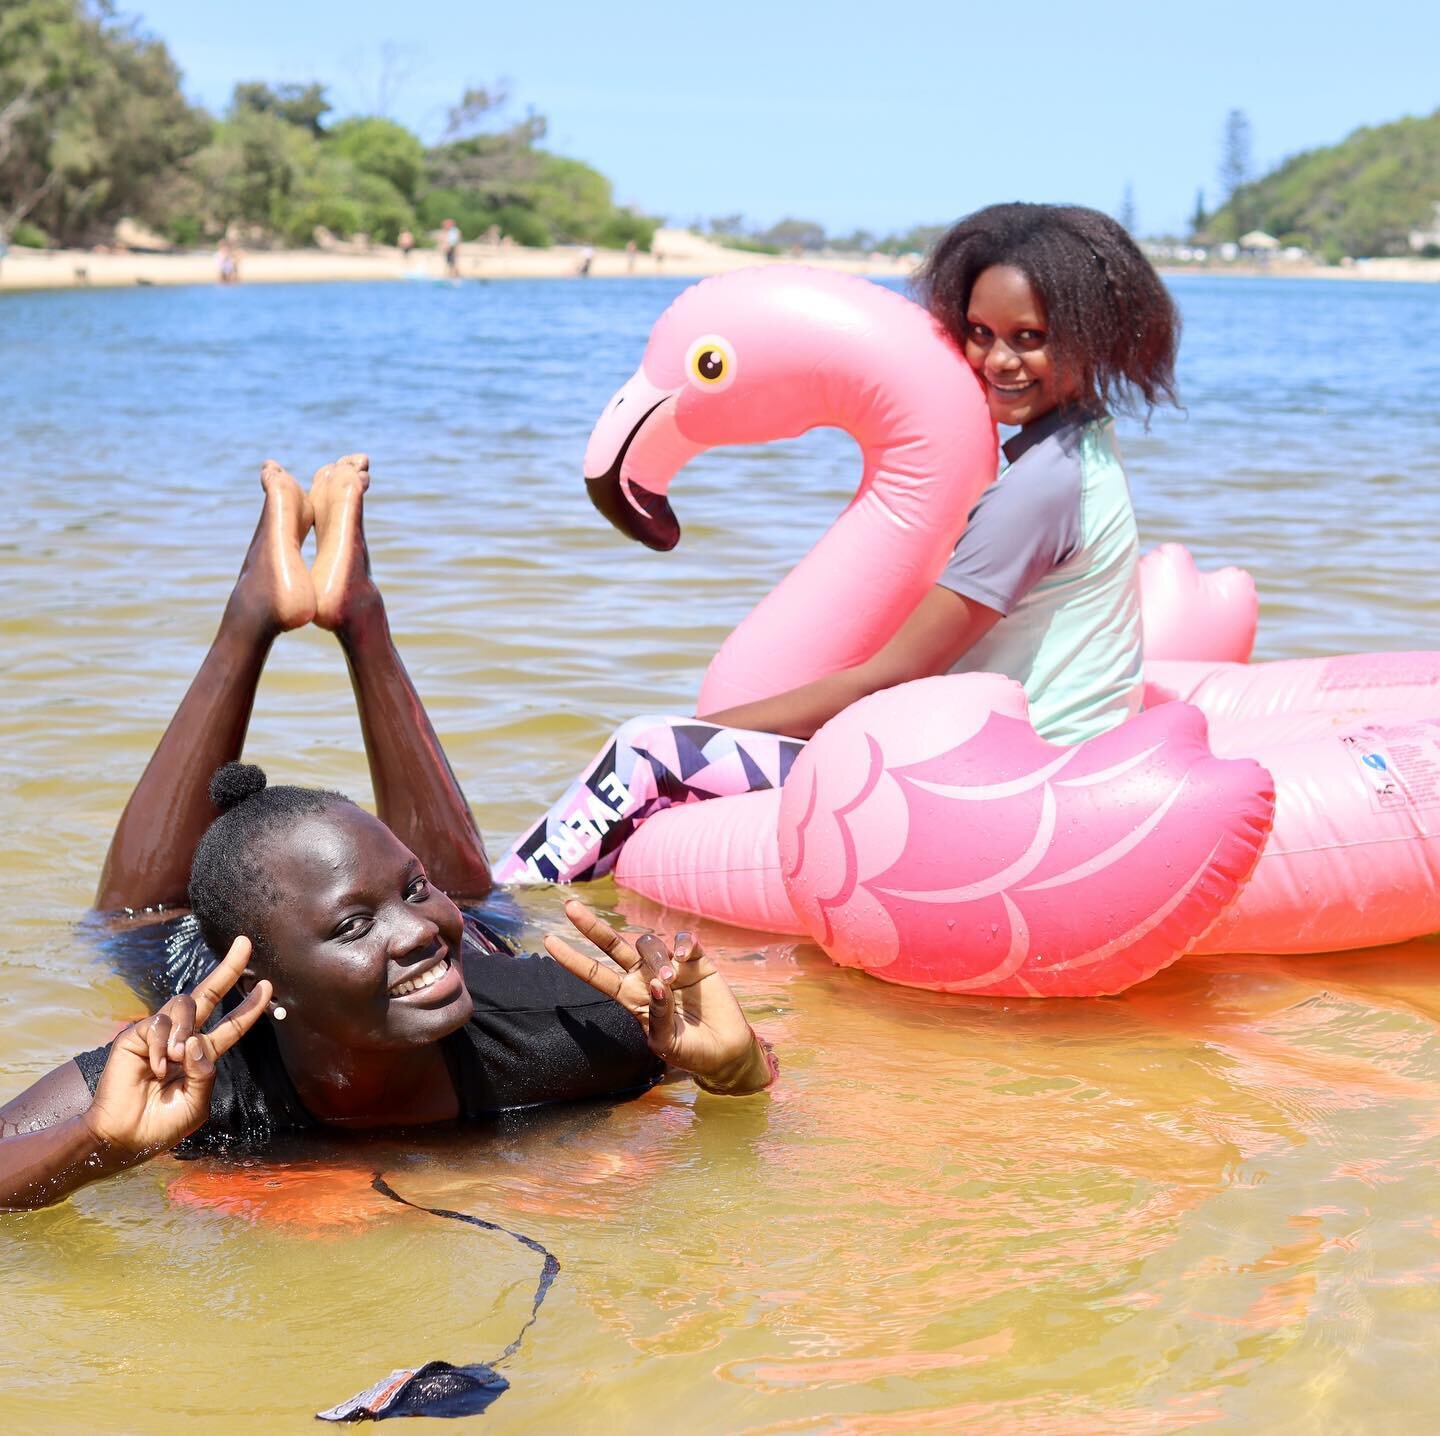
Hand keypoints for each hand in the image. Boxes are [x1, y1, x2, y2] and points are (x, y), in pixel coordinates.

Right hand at [85, 938, 271, 1155]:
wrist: (124, 1137)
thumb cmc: (161, 1124)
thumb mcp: (196, 1104)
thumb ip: (205, 1074)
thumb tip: (196, 1041)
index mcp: (202, 1054)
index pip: (231, 1025)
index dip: (249, 1007)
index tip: (267, 986)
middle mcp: (183, 1037)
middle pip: (209, 994)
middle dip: (228, 968)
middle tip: (244, 943)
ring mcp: (160, 1033)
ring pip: (185, 1003)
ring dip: (185, 1029)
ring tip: (175, 1058)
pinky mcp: (136, 1034)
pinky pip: (158, 1023)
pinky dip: (160, 1046)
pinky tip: (154, 1067)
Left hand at [544, 901, 774, 1095]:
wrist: (725, 1052)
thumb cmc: (691, 1052)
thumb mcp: (667, 1043)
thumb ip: (658, 1015)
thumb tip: (657, 982)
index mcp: (631, 998)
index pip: (596, 975)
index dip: (573, 959)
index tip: (548, 942)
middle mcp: (645, 977)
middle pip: (612, 946)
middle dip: (590, 927)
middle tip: (569, 907)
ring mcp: (670, 967)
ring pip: (649, 944)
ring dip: (655, 957)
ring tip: (671, 979)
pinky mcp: (697, 962)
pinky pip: (683, 942)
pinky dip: (682, 945)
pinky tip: (684, 958)